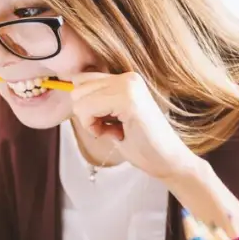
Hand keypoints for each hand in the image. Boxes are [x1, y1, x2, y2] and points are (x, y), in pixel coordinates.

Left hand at [70, 71, 198, 180]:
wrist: (168, 162)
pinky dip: (94, 128)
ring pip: (79, 99)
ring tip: (116, 131)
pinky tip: (117, 134)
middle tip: (111, 128)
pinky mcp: (127, 100)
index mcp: (126, 79)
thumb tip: (70, 90)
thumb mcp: (113, 117)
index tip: (107, 122)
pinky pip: (87, 109)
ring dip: (91, 122)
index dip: (86, 106)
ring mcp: (128, 86)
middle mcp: (128, 77)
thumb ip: (97, 101)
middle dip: (87, 114)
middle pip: (77, 88)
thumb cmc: (142, 145)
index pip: (82, 80)